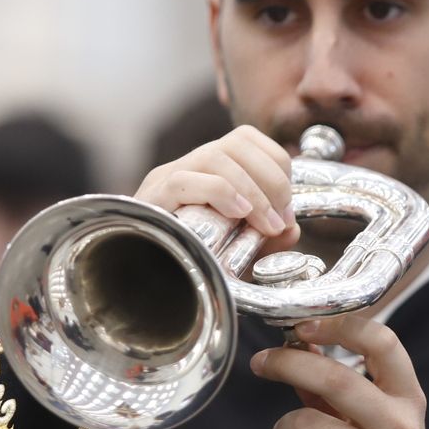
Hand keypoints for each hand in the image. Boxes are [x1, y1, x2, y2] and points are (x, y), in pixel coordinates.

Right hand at [134, 125, 299, 250]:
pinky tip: (238, 215)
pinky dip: (219, 193)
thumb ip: (265, 239)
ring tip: (265, 224)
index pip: (248, 139)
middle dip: (272, 180)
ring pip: (215, 157)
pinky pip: (185, 181)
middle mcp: (189, 165)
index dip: (277, 166)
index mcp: (209, 168)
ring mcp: (167, 178)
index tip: (286, 207)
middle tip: (280, 220)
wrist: (136, 288)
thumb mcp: (236, 251)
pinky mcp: (151, 199)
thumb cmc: (187, 262)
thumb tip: (293, 229)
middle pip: (238, 142)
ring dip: (252, 191)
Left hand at [251, 316, 428, 428]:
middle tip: (262, 363)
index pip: (383, 343)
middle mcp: (399, 428)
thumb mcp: (377, 426)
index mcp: (409, 401)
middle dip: (287, 364)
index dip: (340, 326)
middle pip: (333, 378)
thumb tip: (298, 345)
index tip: (304, 326)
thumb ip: (340, 388)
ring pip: (304, 424)